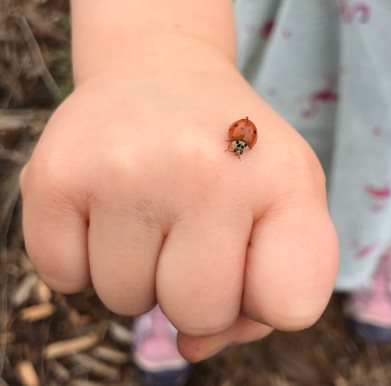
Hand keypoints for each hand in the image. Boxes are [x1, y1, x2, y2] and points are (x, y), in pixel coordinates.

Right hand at [20, 39, 337, 360]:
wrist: (162, 72)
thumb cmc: (231, 154)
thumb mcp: (283, 201)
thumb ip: (261, 293)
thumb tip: (191, 347)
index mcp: (284, 179)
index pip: (295, 304)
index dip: (268, 299)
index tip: (252, 256)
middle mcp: (205, 170)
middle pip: (198, 313)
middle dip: (194, 289)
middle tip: (192, 226)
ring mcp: (125, 169)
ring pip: (125, 300)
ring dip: (138, 269)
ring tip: (150, 203)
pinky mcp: (55, 174)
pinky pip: (65, 278)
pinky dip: (84, 257)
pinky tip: (107, 203)